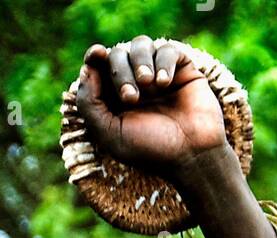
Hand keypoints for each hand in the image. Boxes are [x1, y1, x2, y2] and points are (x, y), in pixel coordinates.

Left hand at [74, 37, 226, 180]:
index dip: (94, 57)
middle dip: (120, 72)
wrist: (191, 154)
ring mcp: (157, 74)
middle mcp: (133, 83)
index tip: (96, 54)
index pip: (97, 67)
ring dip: (140, 61)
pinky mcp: (181, 68)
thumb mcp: (109, 133)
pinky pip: (167, 49)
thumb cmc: (148, 149)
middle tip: (131, 98)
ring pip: (141, 44)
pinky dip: (163, 62)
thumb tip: (86, 67)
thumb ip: (90, 103)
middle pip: (117, 54)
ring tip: (149, 84)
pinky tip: (165, 84)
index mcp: (112, 98)